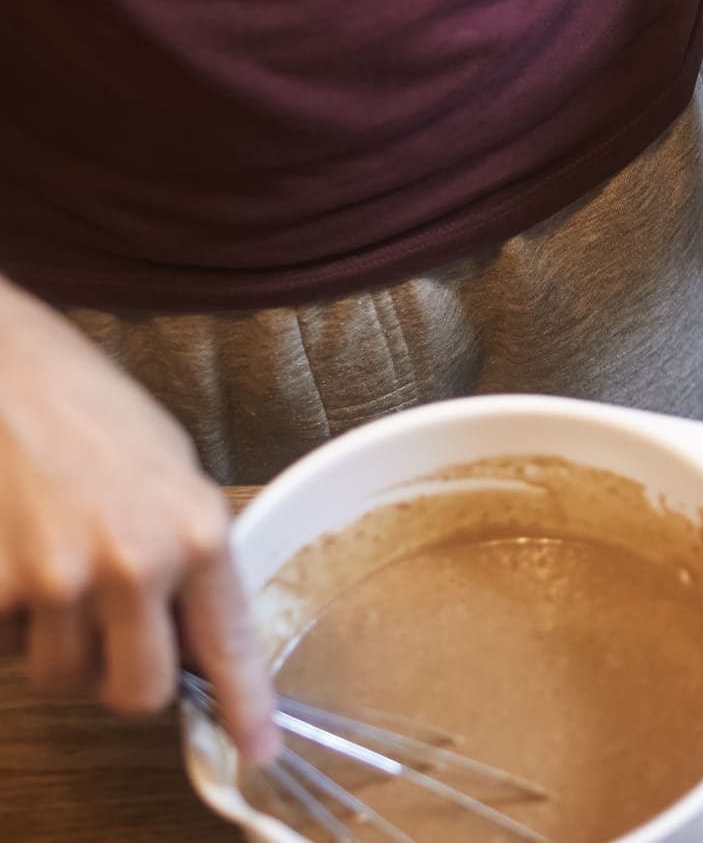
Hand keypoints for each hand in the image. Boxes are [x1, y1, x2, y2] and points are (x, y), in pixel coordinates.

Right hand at [0, 282, 278, 762]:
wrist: (5, 370)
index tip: (258, 751)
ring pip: (62, 677)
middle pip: (138, 694)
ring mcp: (56, 581)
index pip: (229, 646)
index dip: (244, 709)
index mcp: (197, 530)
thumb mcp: (174, 474)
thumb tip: (196, 637)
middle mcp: (134, 563)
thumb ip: (191, 557)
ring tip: (55, 562)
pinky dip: (10, 619)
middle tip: (113, 631)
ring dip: (59, 643)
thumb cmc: (92, 413)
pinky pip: (7, 647)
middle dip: (125, 679)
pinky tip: (15, 554)